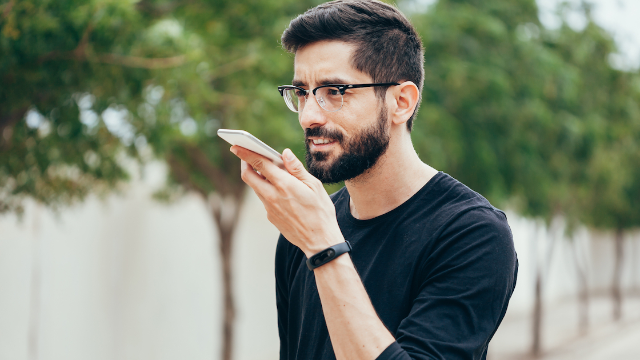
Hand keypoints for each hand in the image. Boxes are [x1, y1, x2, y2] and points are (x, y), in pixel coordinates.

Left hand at [230, 146, 344, 255]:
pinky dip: (267, 189)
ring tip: (266, 169)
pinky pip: (264, 199)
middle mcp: (272, 196)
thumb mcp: (315, 186)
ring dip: (257, 176)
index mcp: (284, 185)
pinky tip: (278, 188)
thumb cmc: (321, 212)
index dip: (245, 153)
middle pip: (248, 176)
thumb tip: (285, 154)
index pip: (259, 164)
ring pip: (256, 187)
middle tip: (247, 155)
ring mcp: (269, 208)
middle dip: (244, 163)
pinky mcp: (270, 217)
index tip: (236, 146)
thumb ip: (297, 169)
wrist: (319, 241)